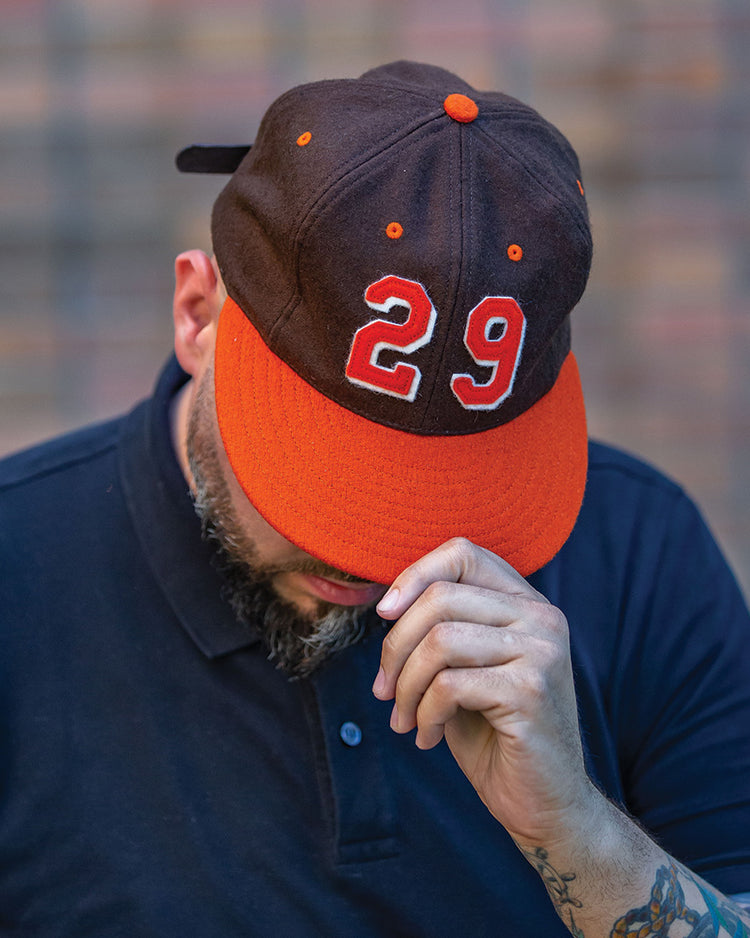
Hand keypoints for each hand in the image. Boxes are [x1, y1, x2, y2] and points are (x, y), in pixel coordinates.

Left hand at [373, 538, 604, 847]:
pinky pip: (449, 685)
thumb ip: (441, 628)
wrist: (544, 802)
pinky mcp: (531, 692)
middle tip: (384, 690)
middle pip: (440, 598)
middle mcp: (542, 617)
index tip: (385, 615)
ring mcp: (542, 652)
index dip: (413, 575)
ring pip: (439, 640)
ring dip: (406, 686)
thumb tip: (388, 603)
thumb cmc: (494, 732)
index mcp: (527, 603)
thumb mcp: (464, 668)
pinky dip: (425, 714)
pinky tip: (428, 737)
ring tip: (405, 718)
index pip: (463, 553)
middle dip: (395, 647)